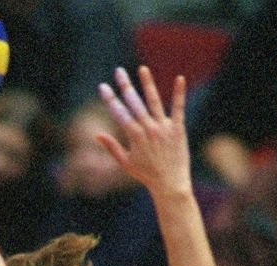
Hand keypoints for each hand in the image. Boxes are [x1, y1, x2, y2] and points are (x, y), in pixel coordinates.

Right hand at [96, 66, 191, 198]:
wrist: (170, 185)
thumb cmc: (147, 175)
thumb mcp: (126, 163)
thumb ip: (112, 147)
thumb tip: (97, 134)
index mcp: (134, 136)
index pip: (119, 113)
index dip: (110, 99)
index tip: (102, 86)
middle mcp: (148, 129)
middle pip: (134, 103)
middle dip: (125, 86)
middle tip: (118, 71)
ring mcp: (163, 128)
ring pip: (154, 101)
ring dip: (147, 84)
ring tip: (142, 69)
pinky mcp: (177, 129)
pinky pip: (178, 108)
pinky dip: (179, 93)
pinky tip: (180, 79)